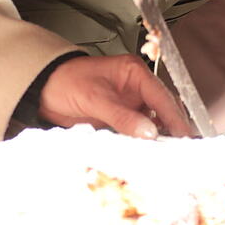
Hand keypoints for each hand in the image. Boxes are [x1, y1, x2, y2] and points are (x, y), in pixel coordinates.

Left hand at [38, 55, 192, 138]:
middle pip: (162, 108)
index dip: (173, 116)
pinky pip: (137, 129)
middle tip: (180, 147)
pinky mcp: (121, 116)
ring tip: (167, 152)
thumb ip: (122, 116)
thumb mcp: (94, 99)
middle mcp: (136, 87)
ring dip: (158, 135)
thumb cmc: (65, 83)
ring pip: (152, 120)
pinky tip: (148, 150)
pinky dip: (143, 140)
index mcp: (134, 72)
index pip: (161, 95)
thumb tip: (148, 132)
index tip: (183, 134)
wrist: (41, 91)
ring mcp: (129, 102)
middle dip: (171, 127)